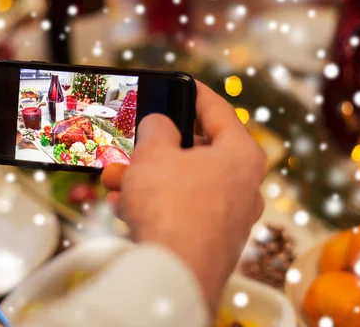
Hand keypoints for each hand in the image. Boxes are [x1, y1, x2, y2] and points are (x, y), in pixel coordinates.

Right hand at [102, 81, 265, 312]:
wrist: (174, 276)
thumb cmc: (172, 208)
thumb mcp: (154, 154)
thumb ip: (156, 130)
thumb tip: (159, 126)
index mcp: (241, 155)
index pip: (219, 110)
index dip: (194, 93)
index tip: (180, 84)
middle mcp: (243, 186)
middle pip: (196, 152)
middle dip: (155, 149)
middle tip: (134, 143)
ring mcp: (229, 217)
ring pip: (183, 184)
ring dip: (146, 178)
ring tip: (115, 178)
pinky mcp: (211, 241)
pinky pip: (180, 211)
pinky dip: (153, 205)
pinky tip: (124, 205)